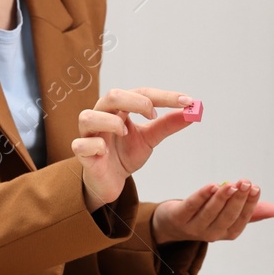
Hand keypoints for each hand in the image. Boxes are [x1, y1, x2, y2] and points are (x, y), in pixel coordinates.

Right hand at [73, 87, 193, 209]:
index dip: (164, 96)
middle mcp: (101, 116)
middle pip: (112, 96)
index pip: (141, 93)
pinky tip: (106, 151)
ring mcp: (89, 135)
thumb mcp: (149, 138)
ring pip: (88, 117)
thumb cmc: (125, 154)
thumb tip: (192, 112)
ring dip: (110, 122)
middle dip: (135, 101)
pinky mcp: (82, 154)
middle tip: (153, 115)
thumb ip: (167, 124)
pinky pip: (81, 145)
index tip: (187, 101)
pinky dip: (95, 145)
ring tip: (125, 132)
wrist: (110, 181)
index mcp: (119, 108)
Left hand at [152, 181, 273, 242]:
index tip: (255, 188)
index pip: (242, 219)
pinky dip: (202, 196)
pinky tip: (211, 186)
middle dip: (238, 199)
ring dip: (222, 197)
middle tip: (245, 183)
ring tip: (231, 184)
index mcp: (227, 232)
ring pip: (210, 212)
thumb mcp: (228, 215)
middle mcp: (212, 233)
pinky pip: (192, 206)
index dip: (250, 204)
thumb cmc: (203, 216)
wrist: (171, 225)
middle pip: (227, 216)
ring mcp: (194, 227)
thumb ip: (251, 212)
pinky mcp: (178, 218)